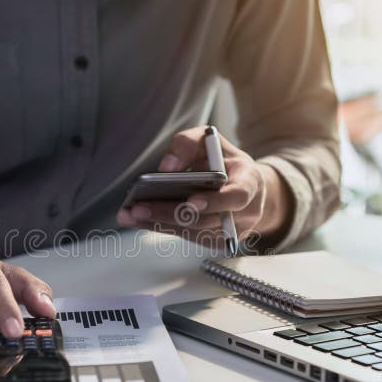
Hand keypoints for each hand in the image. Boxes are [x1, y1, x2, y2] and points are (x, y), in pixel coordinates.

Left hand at [116, 126, 292, 248]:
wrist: (244, 185)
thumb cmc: (223, 160)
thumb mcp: (209, 140)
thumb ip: (188, 144)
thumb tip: (166, 167)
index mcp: (250, 183)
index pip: (237, 197)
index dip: (215, 202)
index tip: (191, 202)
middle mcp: (245, 212)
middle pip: (206, 219)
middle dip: (170, 213)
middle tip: (140, 208)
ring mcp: (231, 231)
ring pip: (193, 231)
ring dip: (159, 223)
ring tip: (131, 214)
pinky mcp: (216, 241)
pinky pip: (188, 237)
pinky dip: (162, 227)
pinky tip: (139, 219)